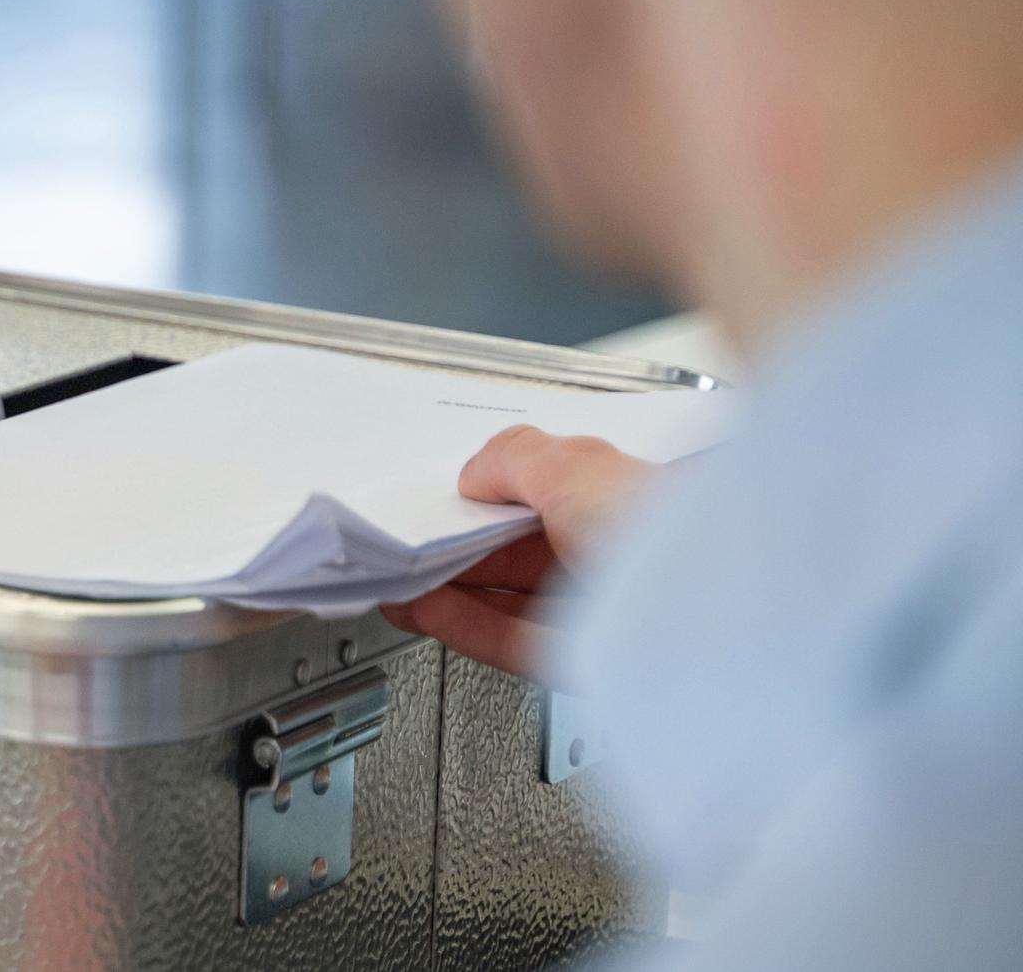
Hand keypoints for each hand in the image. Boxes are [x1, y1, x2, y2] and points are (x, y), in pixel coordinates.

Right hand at [380, 425, 652, 680]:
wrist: (721, 620)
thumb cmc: (669, 531)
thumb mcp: (579, 468)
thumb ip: (517, 459)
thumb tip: (474, 475)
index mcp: (627, 501)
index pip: (546, 494)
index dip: (490, 497)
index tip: (444, 499)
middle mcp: (616, 558)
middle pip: (522, 551)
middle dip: (462, 546)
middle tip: (412, 542)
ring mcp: (601, 613)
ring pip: (511, 598)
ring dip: (451, 588)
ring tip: (402, 578)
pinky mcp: (585, 664)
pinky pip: (511, 639)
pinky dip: (463, 623)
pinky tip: (426, 608)